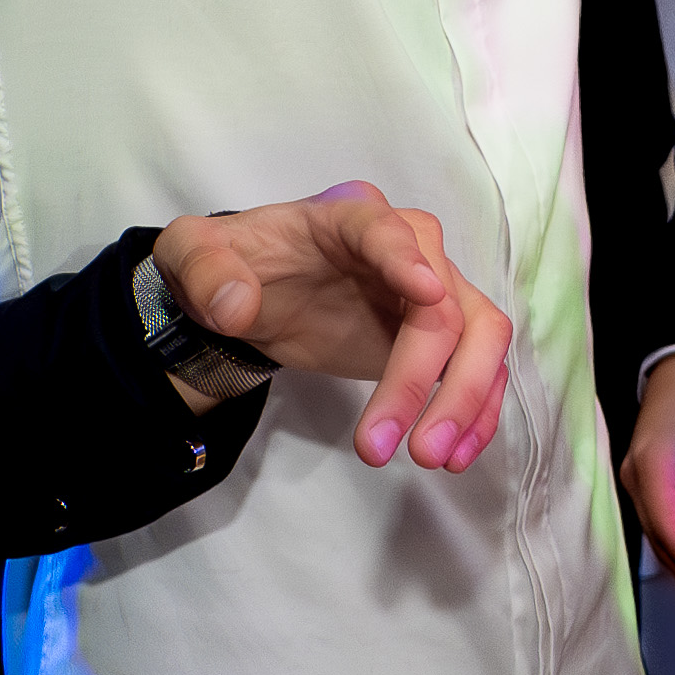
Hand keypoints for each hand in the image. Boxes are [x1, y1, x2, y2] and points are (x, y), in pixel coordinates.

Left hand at [150, 185, 509, 472]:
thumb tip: (236, 305)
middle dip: (432, 375)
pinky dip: (476, 411)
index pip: (386, 230)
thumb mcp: (193, 255)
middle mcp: (409, 246)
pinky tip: (455, 456)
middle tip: (409, 446)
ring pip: (481, 337)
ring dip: (467, 398)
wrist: (256, 294)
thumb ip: (203, 268)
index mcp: (349, 217)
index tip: (426, 294)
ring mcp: (434, 293)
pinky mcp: (442, 338)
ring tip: (432, 458)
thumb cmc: (235, 264)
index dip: (406, 259)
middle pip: (448, 302)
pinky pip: (479, 370)